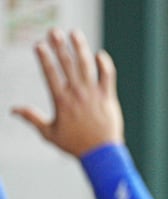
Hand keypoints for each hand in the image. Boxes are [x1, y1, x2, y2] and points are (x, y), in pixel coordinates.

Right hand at [12, 29, 123, 157]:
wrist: (101, 153)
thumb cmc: (75, 144)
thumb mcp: (49, 133)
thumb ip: (32, 118)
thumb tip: (13, 109)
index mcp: (61, 101)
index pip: (50, 74)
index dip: (44, 58)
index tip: (39, 45)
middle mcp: (77, 94)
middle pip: (67, 65)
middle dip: (59, 46)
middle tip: (54, 31)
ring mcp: (94, 94)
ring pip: (87, 66)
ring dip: (80, 48)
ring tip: (74, 34)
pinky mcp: (108, 97)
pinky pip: (108, 76)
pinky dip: (104, 64)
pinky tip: (99, 54)